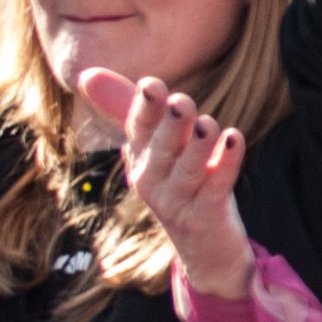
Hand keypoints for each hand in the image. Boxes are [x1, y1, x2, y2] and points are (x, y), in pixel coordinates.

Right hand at [76, 66, 254, 300]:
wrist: (203, 248)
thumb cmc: (180, 183)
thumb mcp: (155, 145)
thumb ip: (128, 108)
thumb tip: (86, 74)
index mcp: (139, 159)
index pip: (139, 129)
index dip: (145, 108)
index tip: (151, 85)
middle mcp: (153, 181)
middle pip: (161, 149)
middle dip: (170, 126)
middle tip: (181, 102)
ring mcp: (178, 201)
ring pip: (188, 170)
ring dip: (198, 147)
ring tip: (209, 125)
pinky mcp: (206, 216)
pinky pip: (216, 187)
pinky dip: (226, 163)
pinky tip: (235, 139)